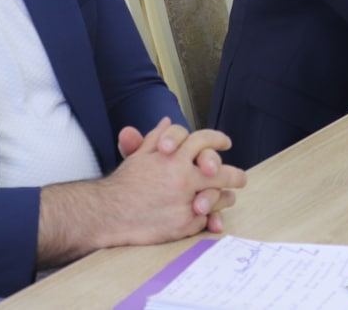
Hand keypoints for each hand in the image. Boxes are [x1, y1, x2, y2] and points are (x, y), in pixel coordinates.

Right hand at [38, 118, 246, 266]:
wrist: (107, 214)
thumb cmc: (123, 185)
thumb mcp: (140, 156)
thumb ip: (157, 137)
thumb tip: (168, 121)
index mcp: (173, 158)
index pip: (204, 141)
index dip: (218, 140)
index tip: (226, 142)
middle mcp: (182, 178)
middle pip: (221, 172)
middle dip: (234, 175)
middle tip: (240, 178)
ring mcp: (184, 202)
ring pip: (218, 198)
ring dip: (224, 198)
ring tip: (227, 197)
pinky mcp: (183, 225)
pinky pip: (204, 220)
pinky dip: (206, 218)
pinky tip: (206, 215)